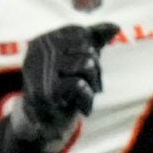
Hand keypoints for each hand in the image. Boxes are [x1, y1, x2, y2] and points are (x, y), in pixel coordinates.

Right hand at [11, 22, 120, 145]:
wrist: (44, 125)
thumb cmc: (63, 87)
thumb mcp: (78, 59)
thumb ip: (94, 40)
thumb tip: (115, 27)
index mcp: (43, 41)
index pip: (82, 33)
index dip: (93, 50)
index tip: (86, 69)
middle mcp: (38, 52)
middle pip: (87, 48)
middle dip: (96, 68)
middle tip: (88, 85)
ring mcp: (40, 72)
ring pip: (86, 64)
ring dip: (94, 83)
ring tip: (85, 95)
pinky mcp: (46, 92)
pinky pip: (80, 85)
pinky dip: (88, 99)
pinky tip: (83, 108)